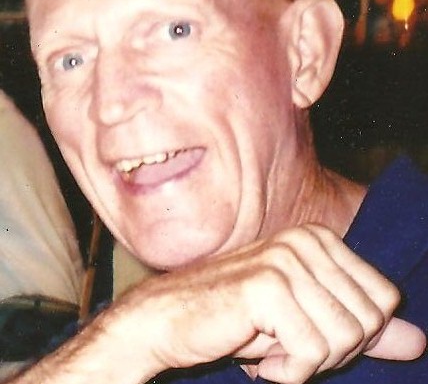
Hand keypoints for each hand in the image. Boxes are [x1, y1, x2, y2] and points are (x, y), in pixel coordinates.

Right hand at [126, 224, 424, 383]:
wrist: (170, 318)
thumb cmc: (237, 318)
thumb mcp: (308, 320)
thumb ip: (364, 327)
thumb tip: (419, 342)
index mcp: (320, 239)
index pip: (383, 301)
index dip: (354, 335)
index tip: (310, 332)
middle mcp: (307, 241)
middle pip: (368, 322)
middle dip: (332, 351)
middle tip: (287, 344)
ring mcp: (286, 260)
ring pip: (345, 340)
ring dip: (308, 363)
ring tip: (271, 348)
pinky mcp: (267, 287)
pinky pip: (312, 353)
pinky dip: (289, 372)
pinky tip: (260, 359)